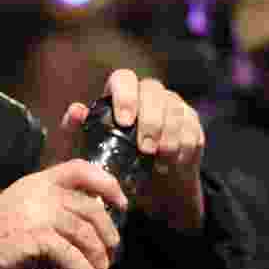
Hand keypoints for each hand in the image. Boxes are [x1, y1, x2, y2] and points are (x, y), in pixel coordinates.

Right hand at [0, 160, 127, 268]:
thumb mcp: (20, 212)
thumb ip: (48, 212)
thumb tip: (84, 230)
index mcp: (36, 182)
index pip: (80, 169)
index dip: (106, 183)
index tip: (120, 202)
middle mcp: (40, 192)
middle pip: (91, 207)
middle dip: (107, 231)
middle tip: (111, 250)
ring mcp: (38, 213)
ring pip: (85, 232)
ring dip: (97, 256)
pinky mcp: (36, 236)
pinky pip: (71, 253)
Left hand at [60, 69, 205, 230]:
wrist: (147, 190)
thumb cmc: (112, 163)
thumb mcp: (88, 150)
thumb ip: (76, 131)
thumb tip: (76, 111)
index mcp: (121, 95)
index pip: (124, 78)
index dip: (125, 96)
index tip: (124, 122)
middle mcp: (149, 95)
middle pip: (154, 91)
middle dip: (150, 120)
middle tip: (144, 148)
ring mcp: (174, 107)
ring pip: (176, 111)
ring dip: (168, 138)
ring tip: (157, 161)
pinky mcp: (192, 126)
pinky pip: (192, 131)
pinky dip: (181, 150)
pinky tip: (170, 164)